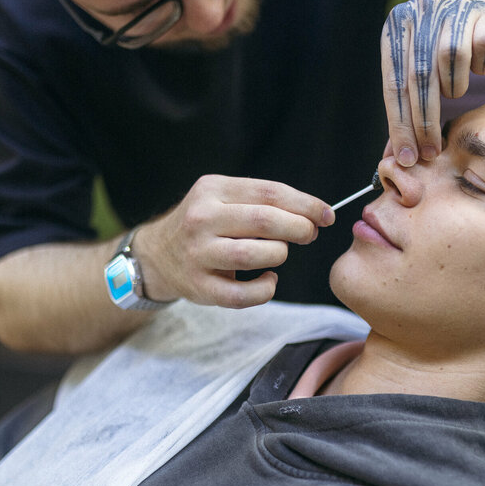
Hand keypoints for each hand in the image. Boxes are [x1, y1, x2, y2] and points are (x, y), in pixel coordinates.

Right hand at [133, 175, 333, 307]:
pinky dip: (265, 289)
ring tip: (279, 254)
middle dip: (298, 228)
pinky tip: (269, 281)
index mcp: (212, 190)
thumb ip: (264, 202)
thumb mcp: (224, 198)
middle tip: (309, 235)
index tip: (327, 215)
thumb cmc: (206, 225)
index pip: (269, 193)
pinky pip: (243, 295)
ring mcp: (198, 254)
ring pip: (254, 255)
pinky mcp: (200, 287)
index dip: (305, 204)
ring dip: (279, 254)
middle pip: (264, 221)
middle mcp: (202, 219)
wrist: (158, 255)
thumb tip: (316, 215)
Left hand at [381, 0, 484, 165]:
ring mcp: (456, 8)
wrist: (482, 2)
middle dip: (425, 122)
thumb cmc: (442, 47)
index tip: (408, 158)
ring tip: (456, 88)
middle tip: (431, 152)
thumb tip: (395, 157)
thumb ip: (405, 110)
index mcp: (397, 27)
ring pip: (452, 59)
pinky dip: (483, 66)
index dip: (400, 125)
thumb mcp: (417, 70)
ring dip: (455, 86)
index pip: (394, 84)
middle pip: (421, 77)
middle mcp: (422, 12)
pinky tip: (480, 64)